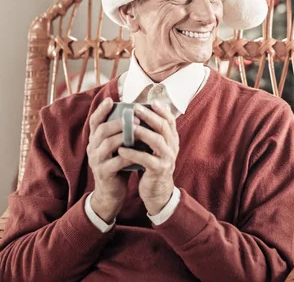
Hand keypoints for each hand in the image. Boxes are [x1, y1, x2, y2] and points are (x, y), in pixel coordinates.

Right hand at [86, 98, 138, 222]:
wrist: (111, 192)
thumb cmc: (117, 164)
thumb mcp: (117, 147)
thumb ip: (121, 133)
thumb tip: (135, 113)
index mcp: (95, 140)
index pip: (94, 121)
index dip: (101, 110)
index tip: (110, 100)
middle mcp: (92, 148)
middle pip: (101, 131)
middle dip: (118, 122)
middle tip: (134, 118)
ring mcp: (96, 161)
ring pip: (107, 145)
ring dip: (123, 137)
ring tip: (138, 131)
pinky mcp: (104, 173)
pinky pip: (115, 162)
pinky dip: (127, 156)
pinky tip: (137, 152)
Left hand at [118, 101, 178, 215]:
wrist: (157, 190)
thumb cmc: (153, 164)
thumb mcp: (156, 147)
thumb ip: (153, 132)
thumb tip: (146, 112)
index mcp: (172, 139)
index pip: (170, 120)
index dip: (162, 110)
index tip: (151, 101)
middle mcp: (172, 147)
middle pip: (163, 127)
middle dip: (149, 116)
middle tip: (135, 108)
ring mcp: (167, 158)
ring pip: (157, 141)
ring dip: (142, 132)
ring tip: (129, 127)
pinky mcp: (158, 170)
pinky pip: (146, 159)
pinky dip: (133, 153)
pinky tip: (121, 149)